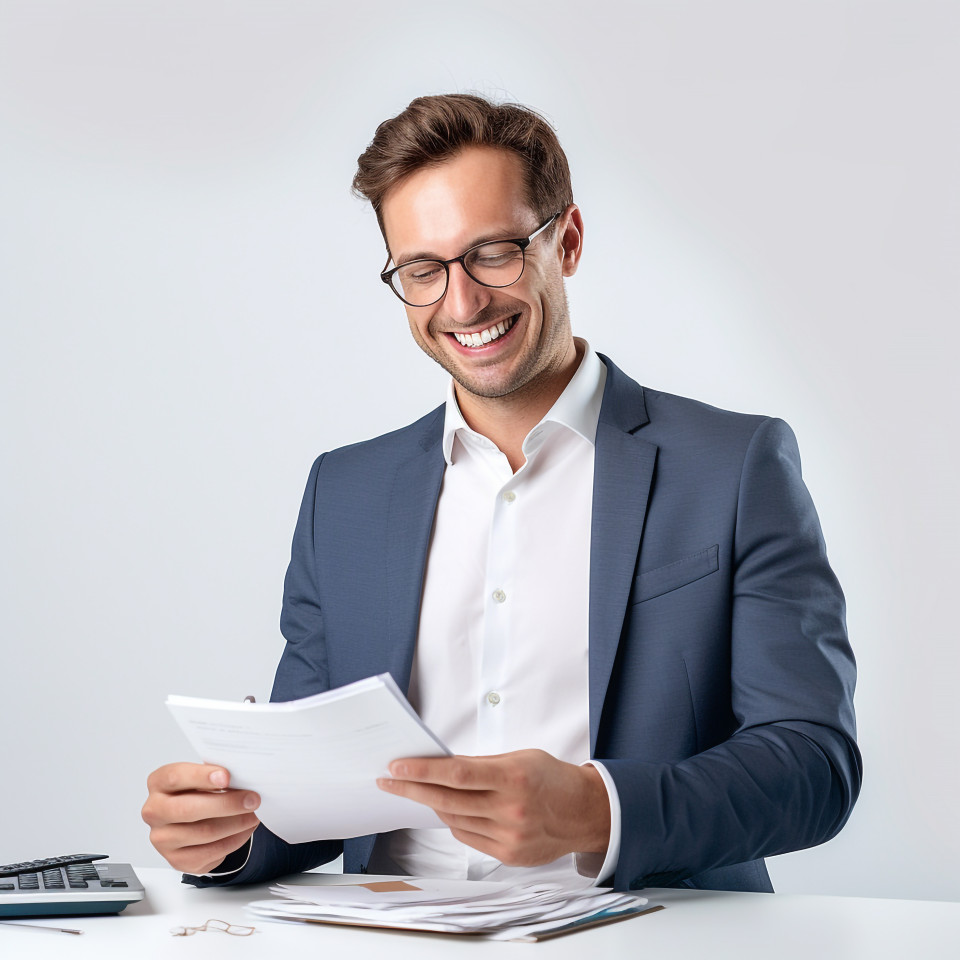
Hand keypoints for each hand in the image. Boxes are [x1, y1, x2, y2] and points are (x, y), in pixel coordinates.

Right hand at [141, 763, 260, 874]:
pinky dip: (234, 840)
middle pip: (188, 809)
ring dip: (236, 823)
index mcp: (159, 783)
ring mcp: (163, 839)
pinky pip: (210, 852)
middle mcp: (154, 812)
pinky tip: (245, 829)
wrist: (193, 820)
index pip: (175, 777)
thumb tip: (242, 775)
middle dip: (226, 804)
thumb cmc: (198, 791)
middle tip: (252, 799)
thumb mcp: (203, 776)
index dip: (202, 776)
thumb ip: (216, 774)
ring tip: (253, 814)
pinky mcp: (177, 860)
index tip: (227, 777)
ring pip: (203, 833)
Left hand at [377, 749, 609, 866]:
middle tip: (389, 780)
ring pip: (454, 820)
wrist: (584, 812)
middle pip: (448, 800)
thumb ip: (481, 765)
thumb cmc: (551, 777)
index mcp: (513, 777)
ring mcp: (509, 836)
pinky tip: (449, 809)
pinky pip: (468, 837)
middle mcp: (510, 809)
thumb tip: (441, 766)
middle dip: (413, 789)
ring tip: (418, 791)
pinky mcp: (508, 855)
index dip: (422, 771)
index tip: (397, 766)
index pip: (456, 774)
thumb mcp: (519, 758)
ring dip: (433, 804)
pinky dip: (455, 821)